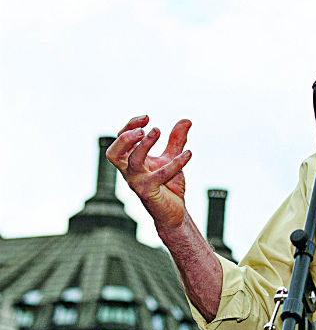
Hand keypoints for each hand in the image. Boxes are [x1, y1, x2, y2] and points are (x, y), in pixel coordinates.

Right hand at [106, 115, 192, 230]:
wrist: (174, 212)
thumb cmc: (169, 186)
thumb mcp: (172, 158)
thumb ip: (176, 141)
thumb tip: (186, 120)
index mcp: (131, 161)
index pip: (120, 140)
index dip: (130, 126)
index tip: (147, 117)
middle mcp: (130, 172)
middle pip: (114, 153)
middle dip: (125, 138)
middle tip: (143, 128)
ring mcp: (138, 182)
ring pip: (132, 162)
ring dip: (144, 145)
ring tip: (157, 131)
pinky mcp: (150, 192)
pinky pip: (160, 175)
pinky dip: (175, 163)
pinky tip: (188, 154)